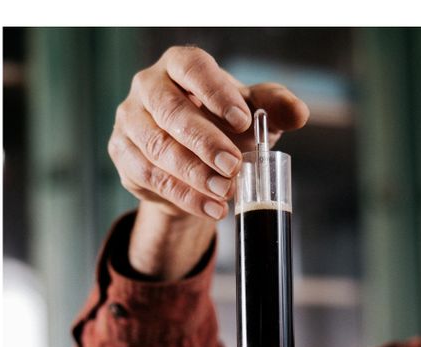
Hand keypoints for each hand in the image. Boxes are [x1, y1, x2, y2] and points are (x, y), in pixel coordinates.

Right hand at [108, 46, 308, 278]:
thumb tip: (298, 113)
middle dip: (204, 142)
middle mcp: (146, 87)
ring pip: (158, 149)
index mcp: (177, 64)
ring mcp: (128, 121)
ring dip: (194, 174)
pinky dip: (184, 196)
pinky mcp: (121, 153)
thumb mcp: (250, 112)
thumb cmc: (219, 124)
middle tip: (233, 165)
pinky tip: (210, 207)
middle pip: (171, 112)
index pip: (192, 68)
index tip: (243, 121)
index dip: (216, 92)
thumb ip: (274, 107)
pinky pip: (150, 177)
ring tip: (225, 192)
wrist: (187, 162)